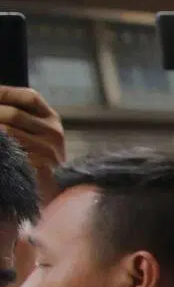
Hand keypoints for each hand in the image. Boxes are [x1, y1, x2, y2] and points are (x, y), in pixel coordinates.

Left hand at [0, 86, 64, 201]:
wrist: (52, 193)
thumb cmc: (36, 160)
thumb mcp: (33, 134)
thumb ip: (19, 119)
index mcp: (52, 119)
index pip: (29, 97)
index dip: (5, 94)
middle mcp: (54, 131)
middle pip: (15, 114)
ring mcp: (50, 149)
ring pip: (10, 131)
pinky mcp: (43, 166)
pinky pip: (13, 151)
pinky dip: (1, 149)